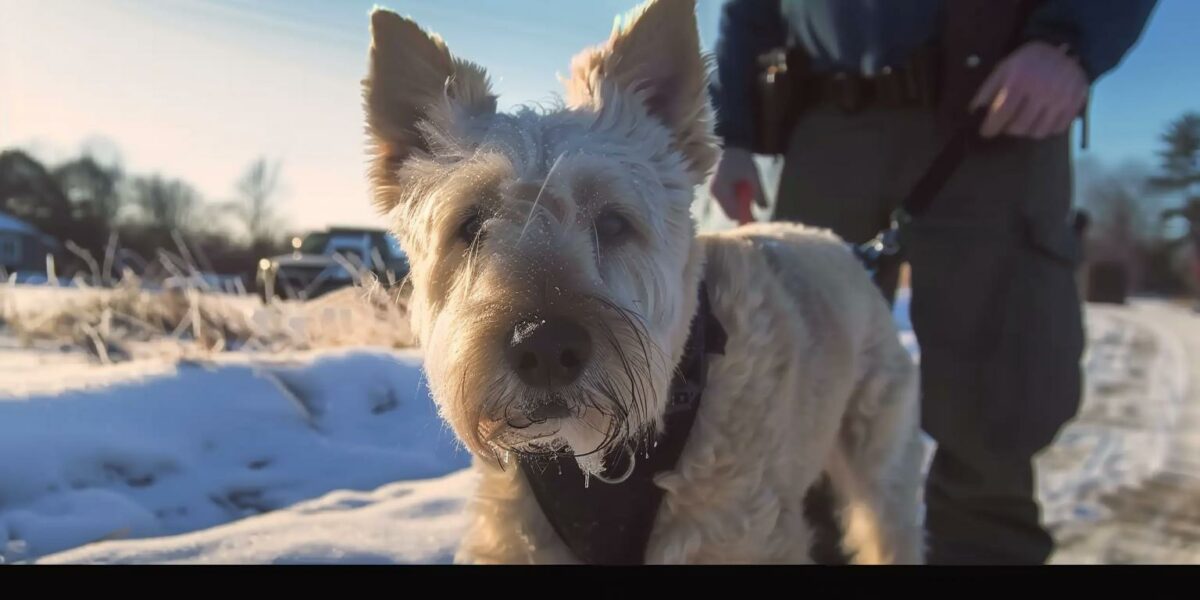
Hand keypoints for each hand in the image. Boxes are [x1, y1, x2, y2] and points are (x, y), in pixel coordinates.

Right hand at [709, 147, 765, 222]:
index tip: (757, 221)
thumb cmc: (742, 160)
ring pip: (729, 209)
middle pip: (730, 213)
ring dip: (740, 207)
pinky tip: (744, 193)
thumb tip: (765, 209)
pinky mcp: (717, 191)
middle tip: (756, 211)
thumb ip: (759, 192)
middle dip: (743, 214)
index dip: (745, 218)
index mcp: (722, 190)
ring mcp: (714, 193)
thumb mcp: (754, 176)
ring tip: (749, 196)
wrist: (733, 147)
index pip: (733, 213)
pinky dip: (736, 202)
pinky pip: (727, 203)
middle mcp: (715, 193)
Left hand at [970, 41, 1088, 138]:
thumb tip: (973, 111)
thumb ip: (988, 89)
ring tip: (1024, 121)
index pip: (1002, 113)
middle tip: (1007, 123)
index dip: (991, 127)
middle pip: (1020, 127)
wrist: (1066, 46)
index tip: (986, 132)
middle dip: (1009, 129)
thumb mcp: (1004, 68)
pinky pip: (1058, 129)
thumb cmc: (1029, 60)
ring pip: (1038, 132)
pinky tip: (1042, 119)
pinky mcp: (1075, 103)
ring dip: (1027, 131)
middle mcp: (1041, 91)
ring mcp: (1061, 98)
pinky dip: (1047, 129)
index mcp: (1020, 80)